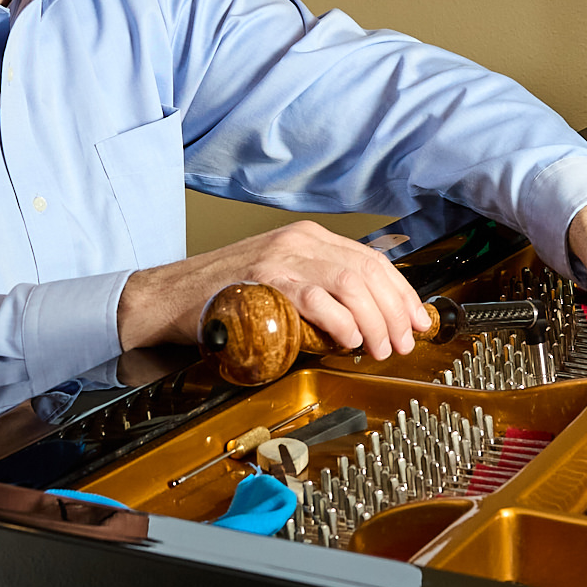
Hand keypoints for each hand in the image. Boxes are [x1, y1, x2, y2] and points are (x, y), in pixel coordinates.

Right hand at [118, 220, 430, 359]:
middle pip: (368, 271)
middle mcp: (299, 241)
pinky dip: (341, 323)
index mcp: (307, 238)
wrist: (169, 298)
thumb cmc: (224, 297)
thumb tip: (367, 320)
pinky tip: (347, 342)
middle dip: (394, 311)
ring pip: (352, 283)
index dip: (401, 292)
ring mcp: (282, 258)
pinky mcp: (266, 281)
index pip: (372, 259)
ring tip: (379, 348)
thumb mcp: (281, 282)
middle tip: (401, 343)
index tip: (417, 320)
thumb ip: (320, 291)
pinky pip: (318, 299)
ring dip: (375, 321)